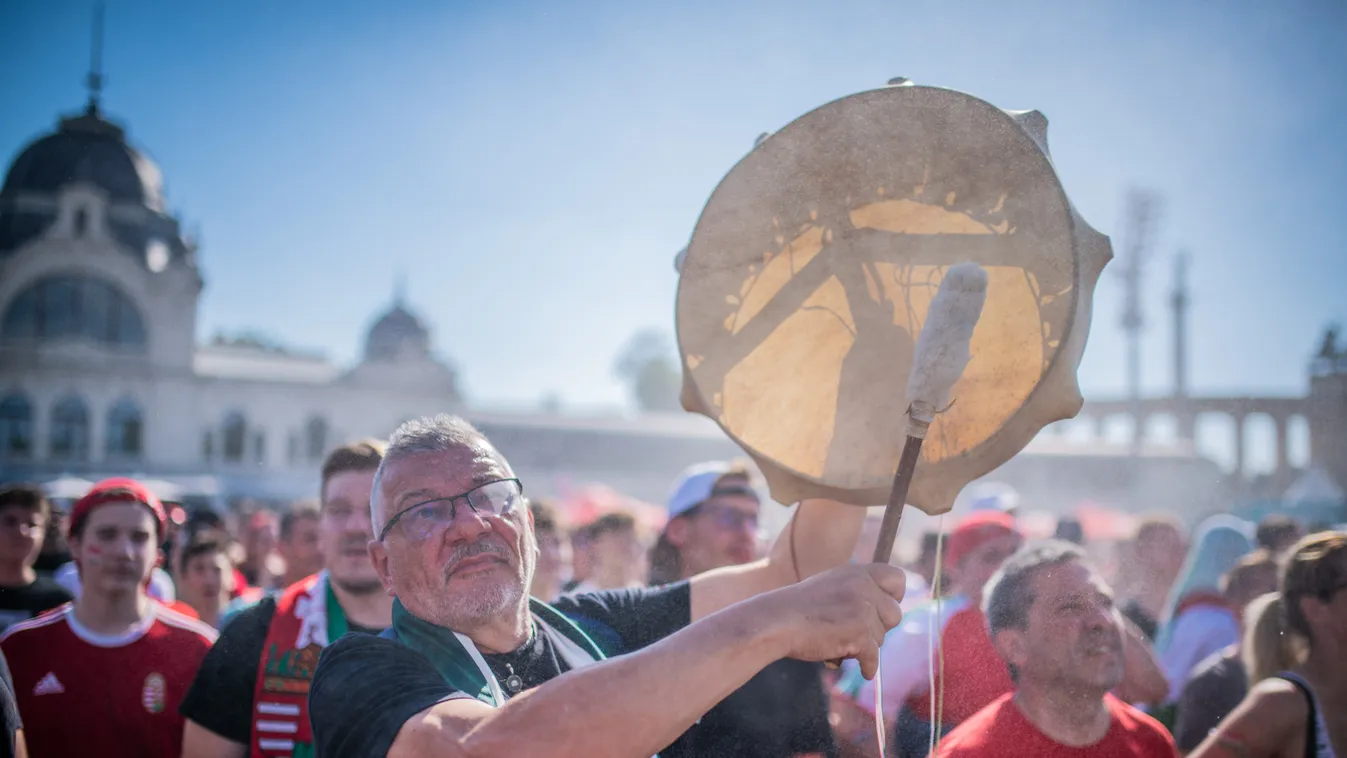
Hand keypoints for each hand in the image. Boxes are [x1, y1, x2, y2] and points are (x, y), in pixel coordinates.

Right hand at [758, 563, 905, 679]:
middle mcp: (863, 586)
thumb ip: (857, 592)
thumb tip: (887, 612)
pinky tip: (862, 670)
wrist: (776, 622)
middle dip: (879, 627)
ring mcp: (862, 609)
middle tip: (858, 633)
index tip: (881, 609)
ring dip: (865, 645)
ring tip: (840, 643)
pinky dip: (867, 666)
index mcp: (857, 572)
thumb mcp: (831, 586)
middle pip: (894, 614)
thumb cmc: (799, 609)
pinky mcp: (859, 633)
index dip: (893, 596)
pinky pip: (874, 657)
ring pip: (881, 638)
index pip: (897, 578)